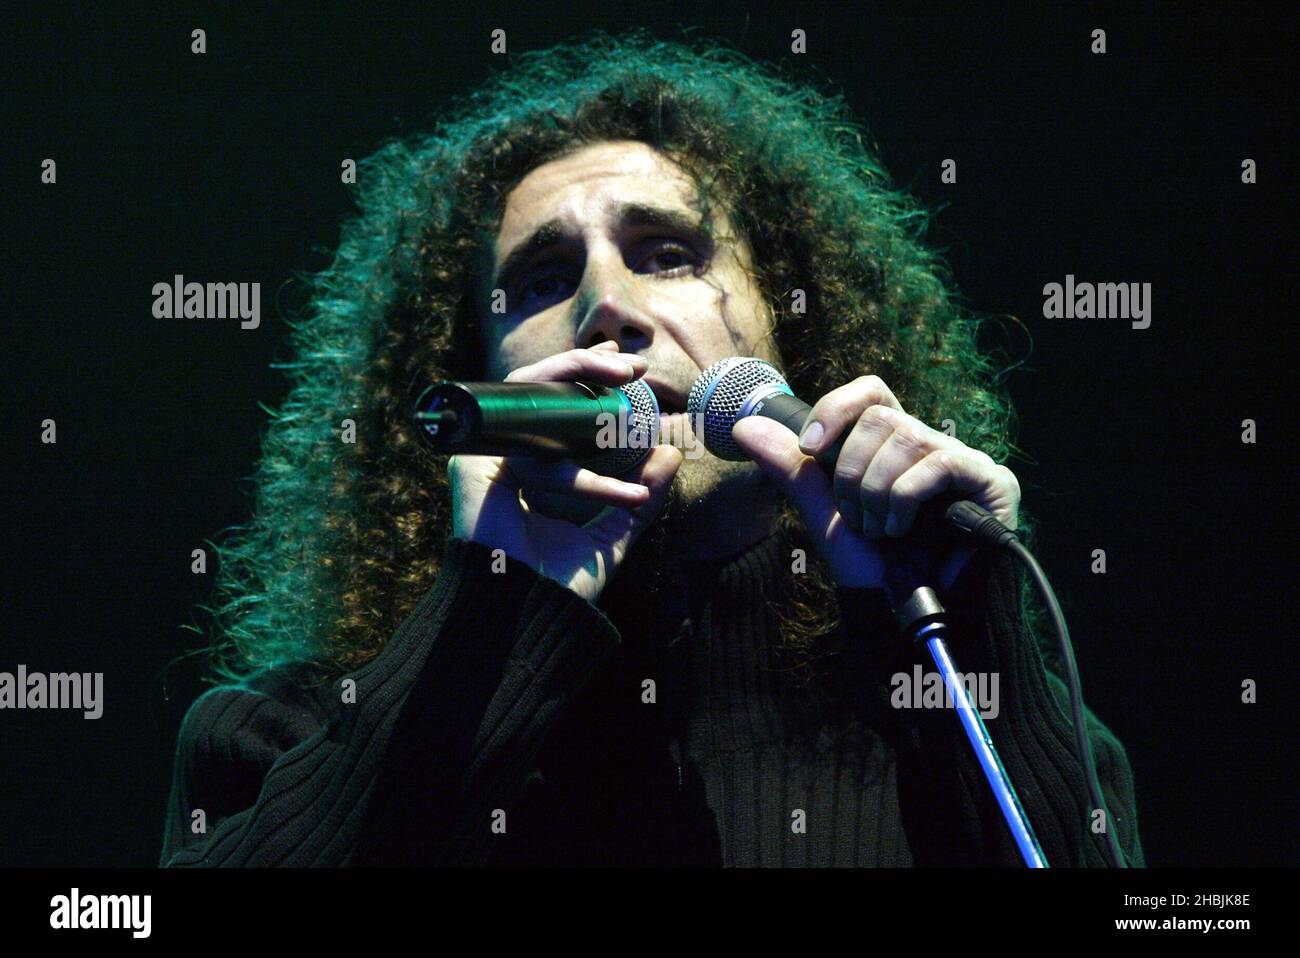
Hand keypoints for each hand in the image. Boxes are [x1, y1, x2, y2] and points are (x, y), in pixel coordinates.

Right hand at [449, 342, 683, 603]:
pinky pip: (527, 450)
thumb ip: (640, 498)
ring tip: (623, 383)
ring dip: (577, 380)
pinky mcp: (470, 468)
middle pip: (538, 390)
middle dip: (585, 366)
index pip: (555, 408)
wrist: (528, 619)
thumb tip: (670, 454)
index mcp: (532, 468)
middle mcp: (506, 457)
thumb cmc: (560, 585)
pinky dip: (570, 470)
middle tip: (631, 367)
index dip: (587, 379)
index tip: (632, 374)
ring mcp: (485, 459)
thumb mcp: (613, 534)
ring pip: (530, 400)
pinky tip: (611, 485)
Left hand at [731, 375, 1019, 590]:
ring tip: (881, 533)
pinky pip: (939, 463)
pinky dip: (905, 499)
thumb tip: (743, 425)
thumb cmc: (876, 567)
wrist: (908, 616)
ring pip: (905, 437)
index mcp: (892, 447)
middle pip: (880, 417)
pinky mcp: (992, 482)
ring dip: (876, 494)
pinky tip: (902, 532)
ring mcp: (963, 461)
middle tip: (855, 518)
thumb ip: (792, 469)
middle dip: (851, 472)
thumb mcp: (826, 513)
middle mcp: (930, 446)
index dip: (836, 409)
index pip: (869, 394)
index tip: (809, 448)